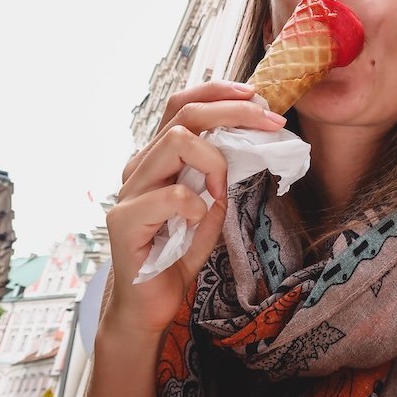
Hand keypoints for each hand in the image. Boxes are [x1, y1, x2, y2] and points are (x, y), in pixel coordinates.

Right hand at [102, 81, 287, 335]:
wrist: (150, 304)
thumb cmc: (177, 253)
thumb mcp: (211, 208)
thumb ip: (221, 176)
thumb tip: (253, 142)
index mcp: (158, 157)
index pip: (182, 105)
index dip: (219, 92)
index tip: (257, 96)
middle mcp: (140, 166)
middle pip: (183, 114)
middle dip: (234, 111)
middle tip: (272, 123)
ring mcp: (129, 191)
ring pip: (174, 142)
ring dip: (213, 159)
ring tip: (222, 188)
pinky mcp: (124, 221)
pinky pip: (169, 196)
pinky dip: (195, 205)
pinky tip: (198, 221)